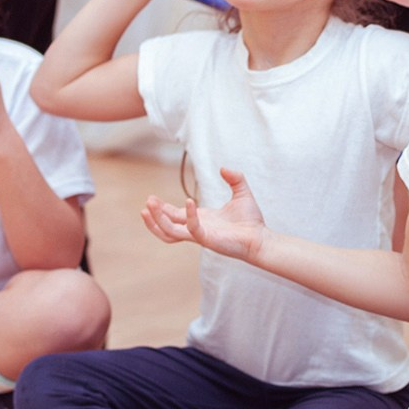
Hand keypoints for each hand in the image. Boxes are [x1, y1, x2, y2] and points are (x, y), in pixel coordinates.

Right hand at [141, 167, 266, 260]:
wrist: (261, 238)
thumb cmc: (251, 220)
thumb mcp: (242, 193)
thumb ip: (234, 178)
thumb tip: (223, 168)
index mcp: (201, 219)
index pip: (174, 216)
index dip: (162, 209)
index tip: (152, 199)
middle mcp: (197, 229)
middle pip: (168, 225)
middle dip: (155, 215)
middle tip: (147, 202)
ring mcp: (201, 236)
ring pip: (171, 232)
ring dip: (158, 221)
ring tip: (148, 208)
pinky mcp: (208, 240)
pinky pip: (193, 229)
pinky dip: (189, 216)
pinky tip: (189, 202)